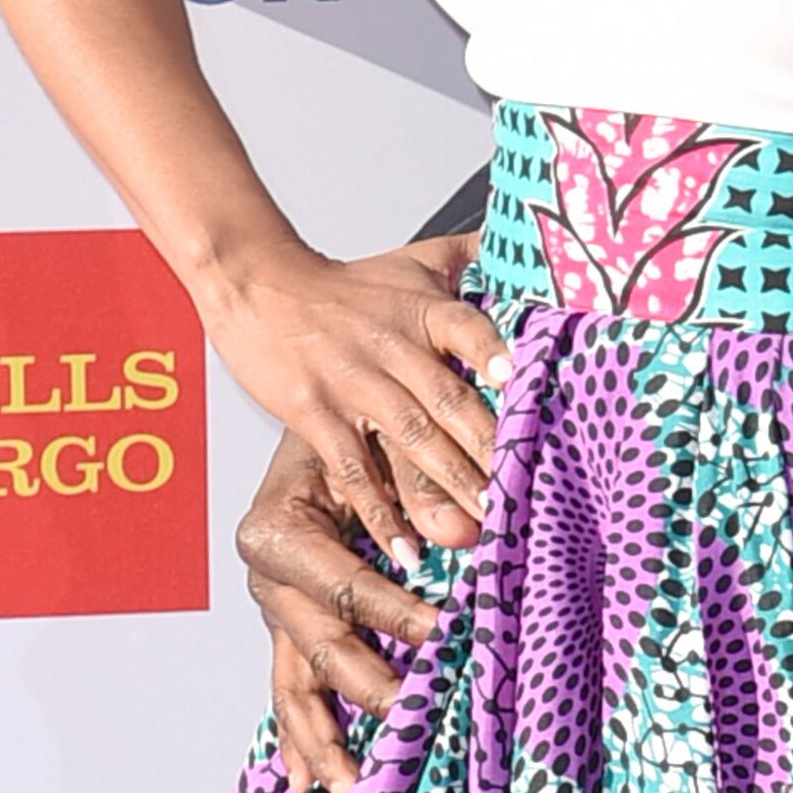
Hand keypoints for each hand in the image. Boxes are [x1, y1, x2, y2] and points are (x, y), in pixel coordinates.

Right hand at [210, 236, 497, 558]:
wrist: (260, 285)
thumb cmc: (346, 285)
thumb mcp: (414, 258)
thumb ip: (472, 254)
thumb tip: (533, 243)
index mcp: (421, 309)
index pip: (466, 326)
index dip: (492, 351)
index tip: (519, 380)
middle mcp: (392, 346)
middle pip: (446, 397)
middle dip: (487, 446)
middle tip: (523, 489)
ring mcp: (353, 383)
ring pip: (408, 438)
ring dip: (447, 484)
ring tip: (482, 523)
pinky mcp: (317, 414)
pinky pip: (354, 470)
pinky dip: (381, 513)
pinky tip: (407, 549)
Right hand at [234, 419, 471, 792]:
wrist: (321, 419)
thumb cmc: (354, 431)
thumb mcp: (383, 443)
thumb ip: (418, 486)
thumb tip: (467, 533)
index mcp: (278, 531)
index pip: (343, 587)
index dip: (394, 616)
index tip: (445, 635)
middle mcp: (269, 578)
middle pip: (321, 648)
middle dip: (372, 689)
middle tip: (417, 719)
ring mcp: (278, 611)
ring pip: (297, 687)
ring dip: (324, 742)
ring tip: (351, 788)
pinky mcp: (291, 633)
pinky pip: (292, 692)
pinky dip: (301, 739)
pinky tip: (306, 786)